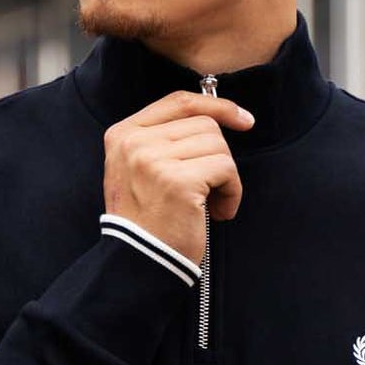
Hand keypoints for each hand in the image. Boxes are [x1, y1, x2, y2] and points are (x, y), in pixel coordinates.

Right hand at [103, 90, 254, 266]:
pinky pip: (226, 169)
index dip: (216, 105)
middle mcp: (134, 143)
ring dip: (226, 177)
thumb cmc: (148, 220)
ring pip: (218, 145)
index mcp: (122, 134)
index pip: (179, 102)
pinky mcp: (178, 181)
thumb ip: (165, 139)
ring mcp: (154, 160)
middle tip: (210, 190)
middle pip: (205, 125)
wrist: (138, 262)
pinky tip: (218, 213)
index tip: (242, 119)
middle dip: (218, 157)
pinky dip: (232, 193)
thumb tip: (219, 116)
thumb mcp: (140, 169)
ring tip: (210, 204)